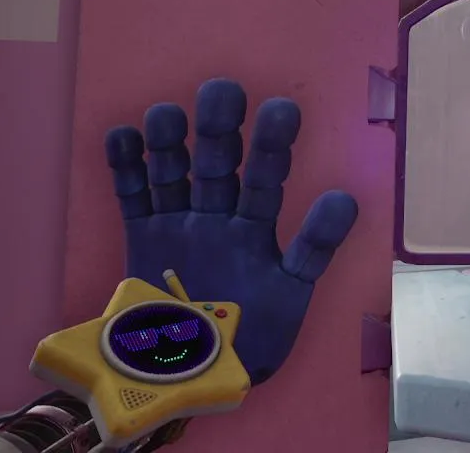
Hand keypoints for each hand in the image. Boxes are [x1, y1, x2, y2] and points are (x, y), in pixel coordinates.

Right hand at [103, 78, 358, 384]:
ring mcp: (179, 224)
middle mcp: (219, 216)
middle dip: (221, 129)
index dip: (273, 145)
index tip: (281, 109)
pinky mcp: (141, 238)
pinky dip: (126, 167)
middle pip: (219, 164)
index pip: (267, 178)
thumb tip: (346, 195)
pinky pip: (132, 196)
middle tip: (223, 90)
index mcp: (257, 227)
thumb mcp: (291, 291)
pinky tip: (123, 134)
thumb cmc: (250, 339)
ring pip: (174, 172)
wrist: (195, 379)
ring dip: (170, 142)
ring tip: (168, 114)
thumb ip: (315, 245)